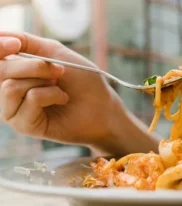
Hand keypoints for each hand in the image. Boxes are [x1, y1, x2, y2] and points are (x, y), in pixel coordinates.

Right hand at [0, 32, 157, 154]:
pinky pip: (29, 100)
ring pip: (9, 87)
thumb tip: (0, 33)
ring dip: (43, 81)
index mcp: (14, 71)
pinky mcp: (24, 125)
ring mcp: (14, 109)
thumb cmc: (82, 80)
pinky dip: (50, 95)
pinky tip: (62, 100)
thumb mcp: (55, 52)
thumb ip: (27, 42)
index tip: (14, 44)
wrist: (102, 106)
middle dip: (33, 66)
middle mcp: (8, 89)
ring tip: (60, 87)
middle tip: (59, 71)